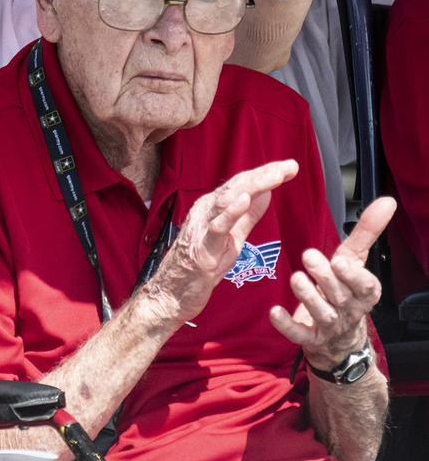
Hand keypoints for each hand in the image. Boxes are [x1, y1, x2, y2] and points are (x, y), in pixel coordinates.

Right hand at [146, 160, 298, 323]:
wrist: (171, 294)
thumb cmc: (199, 268)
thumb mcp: (232, 239)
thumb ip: (247, 217)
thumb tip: (267, 195)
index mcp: (213, 208)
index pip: (242, 185)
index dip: (266, 174)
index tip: (290, 167)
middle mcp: (205, 211)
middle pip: (237, 186)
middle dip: (265, 174)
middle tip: (290, 166)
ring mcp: (202, 227)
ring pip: (228, 200)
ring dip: (253, 186)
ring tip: (275, 175)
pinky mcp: (202, 247)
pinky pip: (217, 227)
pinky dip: (231, 211)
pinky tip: (245, 199)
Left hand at [269, 197, 396, 368]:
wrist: (338, 338)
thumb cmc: (345, 289)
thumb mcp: (355, 260)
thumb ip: (366, 232)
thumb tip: (387, 201)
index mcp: (363, 292)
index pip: (365, 285)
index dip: (354, 274)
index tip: (341, 259)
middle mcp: (348, 310)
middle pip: (339, 295)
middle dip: (325, 277)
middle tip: (308, 256)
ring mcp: (329, 326)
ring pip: (321, 313)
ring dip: (308, 296)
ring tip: (296, 277)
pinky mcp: (309, 338)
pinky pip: (299, 334)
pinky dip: (287, 325)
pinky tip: (274, 312)